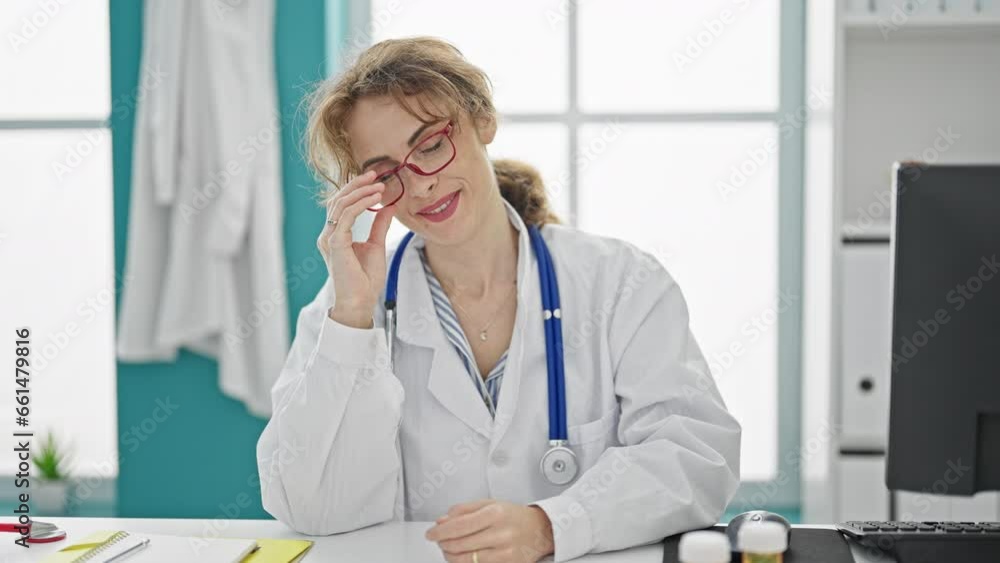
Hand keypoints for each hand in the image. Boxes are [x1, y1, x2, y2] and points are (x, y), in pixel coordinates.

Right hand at [317, 170, 394, 327]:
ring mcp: (330, 239)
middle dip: (356, 184)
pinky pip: (347, 216)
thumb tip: (388, 206)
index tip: (374, 179)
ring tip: (379, 185)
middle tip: (375, 174)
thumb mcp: (376, 245)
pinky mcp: (336, 243)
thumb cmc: (366, 279)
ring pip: (341, 205)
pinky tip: (375, 199)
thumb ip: (379, 225)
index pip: (341, 204)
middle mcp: (329, 235)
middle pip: (338, 200)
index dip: (355, 189)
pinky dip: (361, 204)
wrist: (361, 301)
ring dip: (360, 192)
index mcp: (335, 235)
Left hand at [425, 499, 554, 562]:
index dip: (440, 531)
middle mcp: (501, 533)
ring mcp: (505, 551)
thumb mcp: (490, 504)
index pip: (459, 525)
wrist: (541, 530)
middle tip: (438, 540)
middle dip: (443, 543)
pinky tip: (461, 556)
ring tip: (448, 549)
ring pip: (467, 559)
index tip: (431, 533)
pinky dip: (464, 562)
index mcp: (495, 513)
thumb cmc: (514, 516)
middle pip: (460, 544)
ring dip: (450, 555)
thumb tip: (441, 520)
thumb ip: (464, 510)